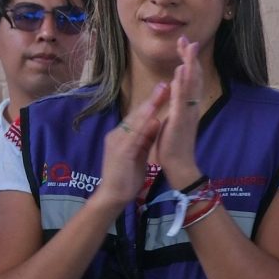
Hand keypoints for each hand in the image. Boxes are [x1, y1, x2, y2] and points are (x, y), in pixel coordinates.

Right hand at [94, 83, 167, 207]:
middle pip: (137, 114)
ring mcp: (117, 143)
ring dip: (149, 107)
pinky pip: (134, 137)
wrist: (114, 194)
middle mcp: (117, 135)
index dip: (152, 102)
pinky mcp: (120, 153)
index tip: (165, 88)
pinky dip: (144, 127)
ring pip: (135, 122)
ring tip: (160, 94)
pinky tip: (153, 118)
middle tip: (165, 83)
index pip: (139, 115)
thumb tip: (156, 121)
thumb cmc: (127, 174)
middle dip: (151, 99)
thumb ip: (146, 137)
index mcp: (122, 135)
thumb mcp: (140, 152)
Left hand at [154, 37, 206, 182]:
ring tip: (189, 49)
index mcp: (188, 105)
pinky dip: (182, 85)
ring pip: (191, 84)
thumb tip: (174, 81)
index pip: (190, 78)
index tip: (184, 44)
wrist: (178, 165)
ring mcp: (187, 112)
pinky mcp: (180, 120)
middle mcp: (191, 106)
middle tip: (188, 39)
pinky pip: (182, 100)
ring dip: (190, 65)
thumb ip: (175, 100)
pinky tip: (181, 73)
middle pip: (194, 76)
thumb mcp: (173, 117)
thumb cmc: (173, 144)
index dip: (188, 60)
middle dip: (190, 57)